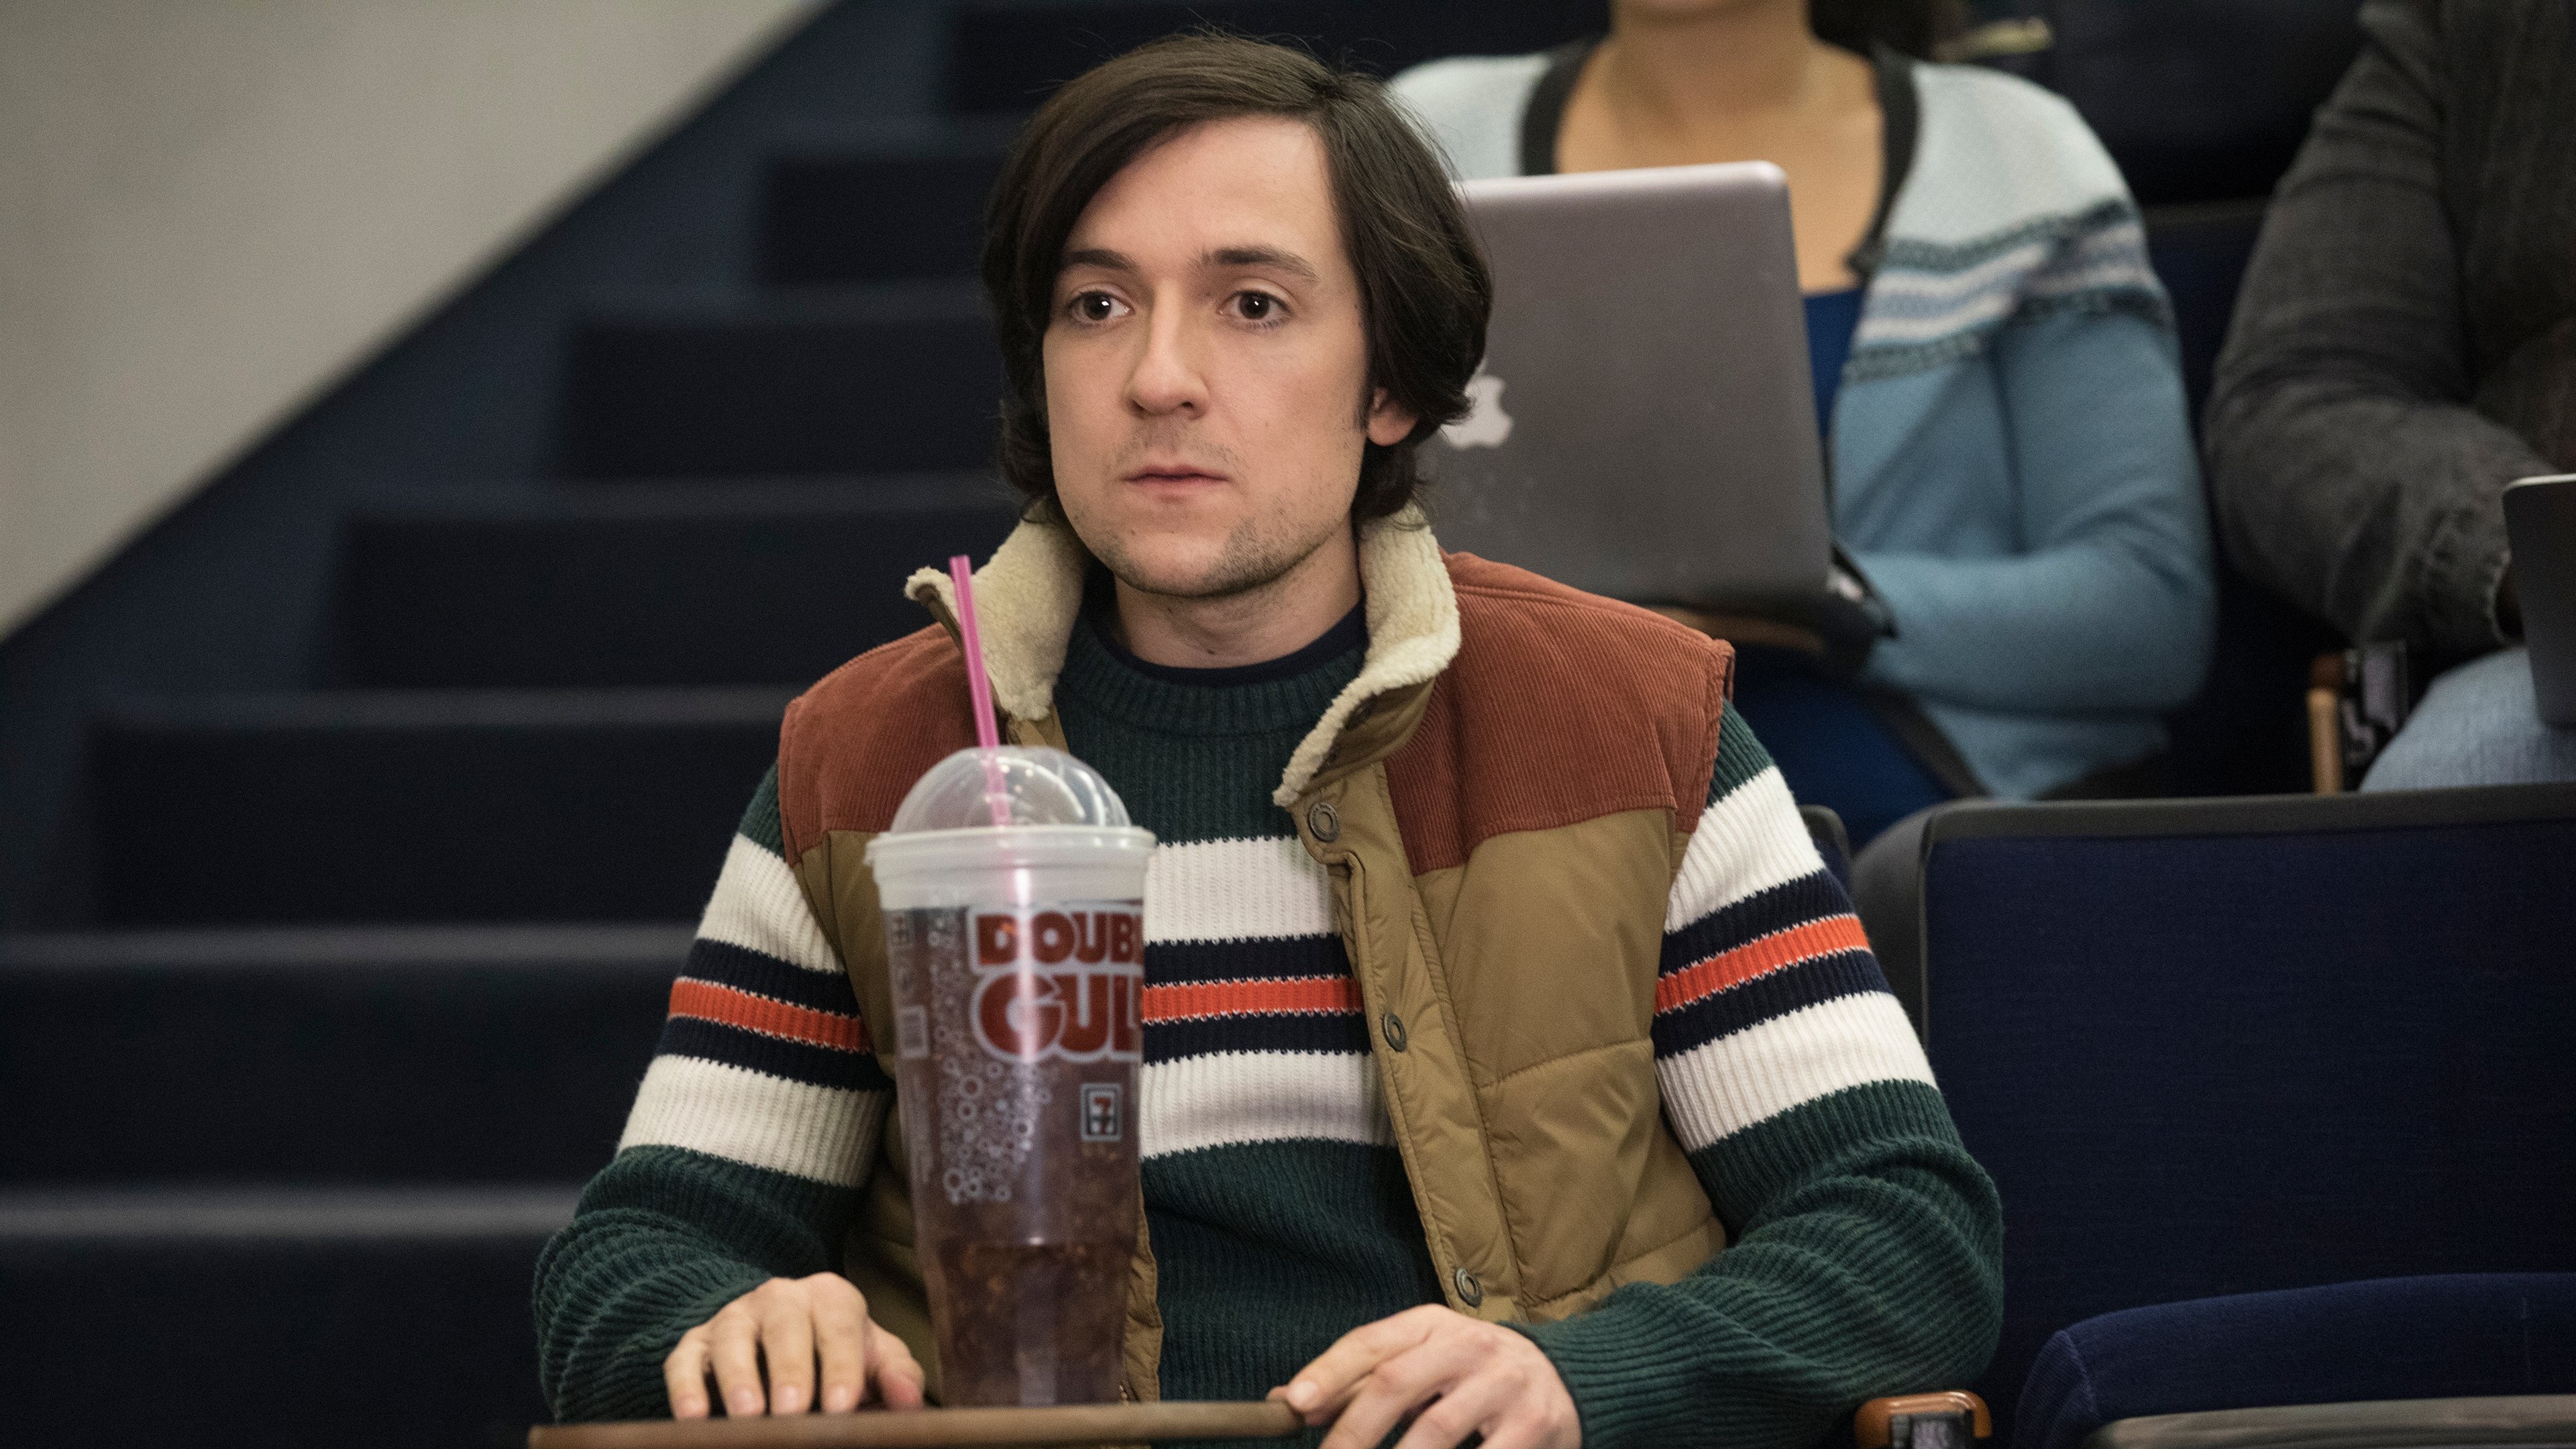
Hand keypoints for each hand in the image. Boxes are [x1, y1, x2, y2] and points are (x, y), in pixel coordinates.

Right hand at [663, 1272, 925, 1418]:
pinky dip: (686, 1387)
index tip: (842, 1405)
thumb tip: (911, 1403)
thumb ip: (896, 1376)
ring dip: (738, 1378)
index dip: (842, 1365)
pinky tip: (693, 1417)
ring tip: (748, 1415)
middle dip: (789, 1370)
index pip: (839, 1325)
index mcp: (830, 1297)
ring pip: (732, 1339)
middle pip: (785, 1326)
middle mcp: (780, 1298)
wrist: (778, 1333)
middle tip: (793, 1411)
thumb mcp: (873, 1357)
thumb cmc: (837, 1353)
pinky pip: (685, 1360)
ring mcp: (733, 1318)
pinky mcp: (695, 1343)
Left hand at [1271, 1304, 1580, 1448]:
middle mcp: (1468, 1345)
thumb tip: (1289, 1401)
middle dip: (1353, 1431)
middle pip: (1396, 1382)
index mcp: (1432, 1325)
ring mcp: (1504, 1383)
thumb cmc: (1473, 1375)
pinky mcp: (1534, 1423)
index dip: (1329, 1371)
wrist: (1568, 1378)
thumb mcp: (1423, 1363)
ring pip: (1437, 1429)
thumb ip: (1360, 1383)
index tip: (1294, 1404)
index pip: (1371, 1341)